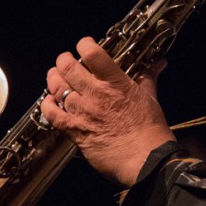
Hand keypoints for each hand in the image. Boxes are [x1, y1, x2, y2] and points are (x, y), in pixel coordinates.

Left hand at [40, 37, 175, 187]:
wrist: (145, 160)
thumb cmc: (151, 131)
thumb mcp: (150, 98)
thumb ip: (147, 77)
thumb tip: (157, 63)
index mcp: (115, 83)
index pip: (92, 53)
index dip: (84, 44)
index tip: (85, 45)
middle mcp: (96, 95)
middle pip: (68, 67)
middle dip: (64, 60)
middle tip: (66, 61)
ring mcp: (83, 113)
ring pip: (57, 87)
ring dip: (54, 79)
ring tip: (56, 77)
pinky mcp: (75, 131)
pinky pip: (52, 114)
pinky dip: (47, 105)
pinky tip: (50, 101)